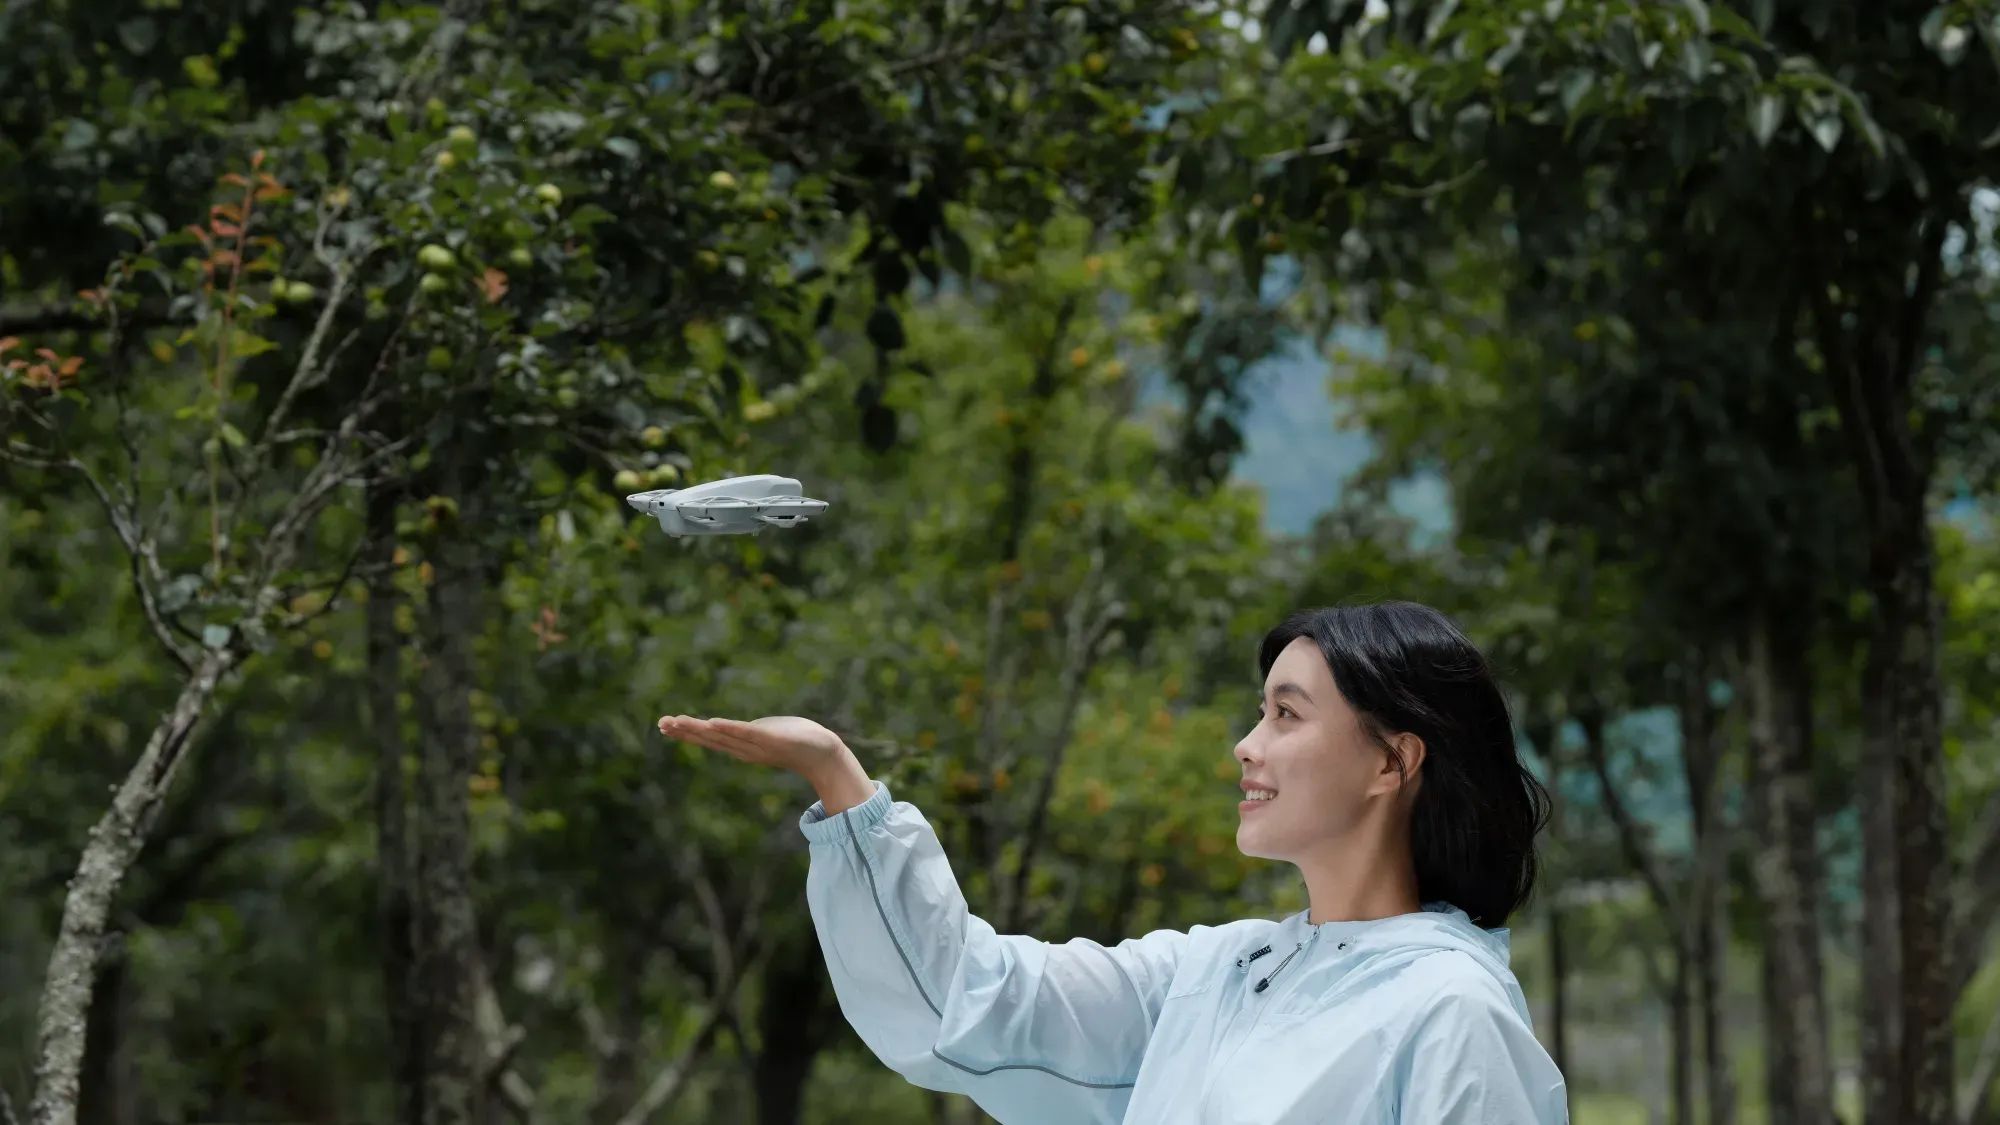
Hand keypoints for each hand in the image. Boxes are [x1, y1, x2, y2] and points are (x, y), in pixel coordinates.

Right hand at [657, 713, 850, 779]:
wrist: (824, 753)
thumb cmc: (795, 742)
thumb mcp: (766, 734)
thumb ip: (748, 733)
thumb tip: (738, 730)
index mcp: (742, 747)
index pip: (709, 738)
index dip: (686, 732)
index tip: (664, 724)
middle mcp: (745, 749)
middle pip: (709, 739)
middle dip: (684, 731)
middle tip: (661, 723)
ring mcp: (756, 745)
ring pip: (722, 736)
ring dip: (699, 729)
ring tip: (678, 722)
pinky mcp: (770, 738)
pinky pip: (746, 732)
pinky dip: (729, 728)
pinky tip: (712, 723)